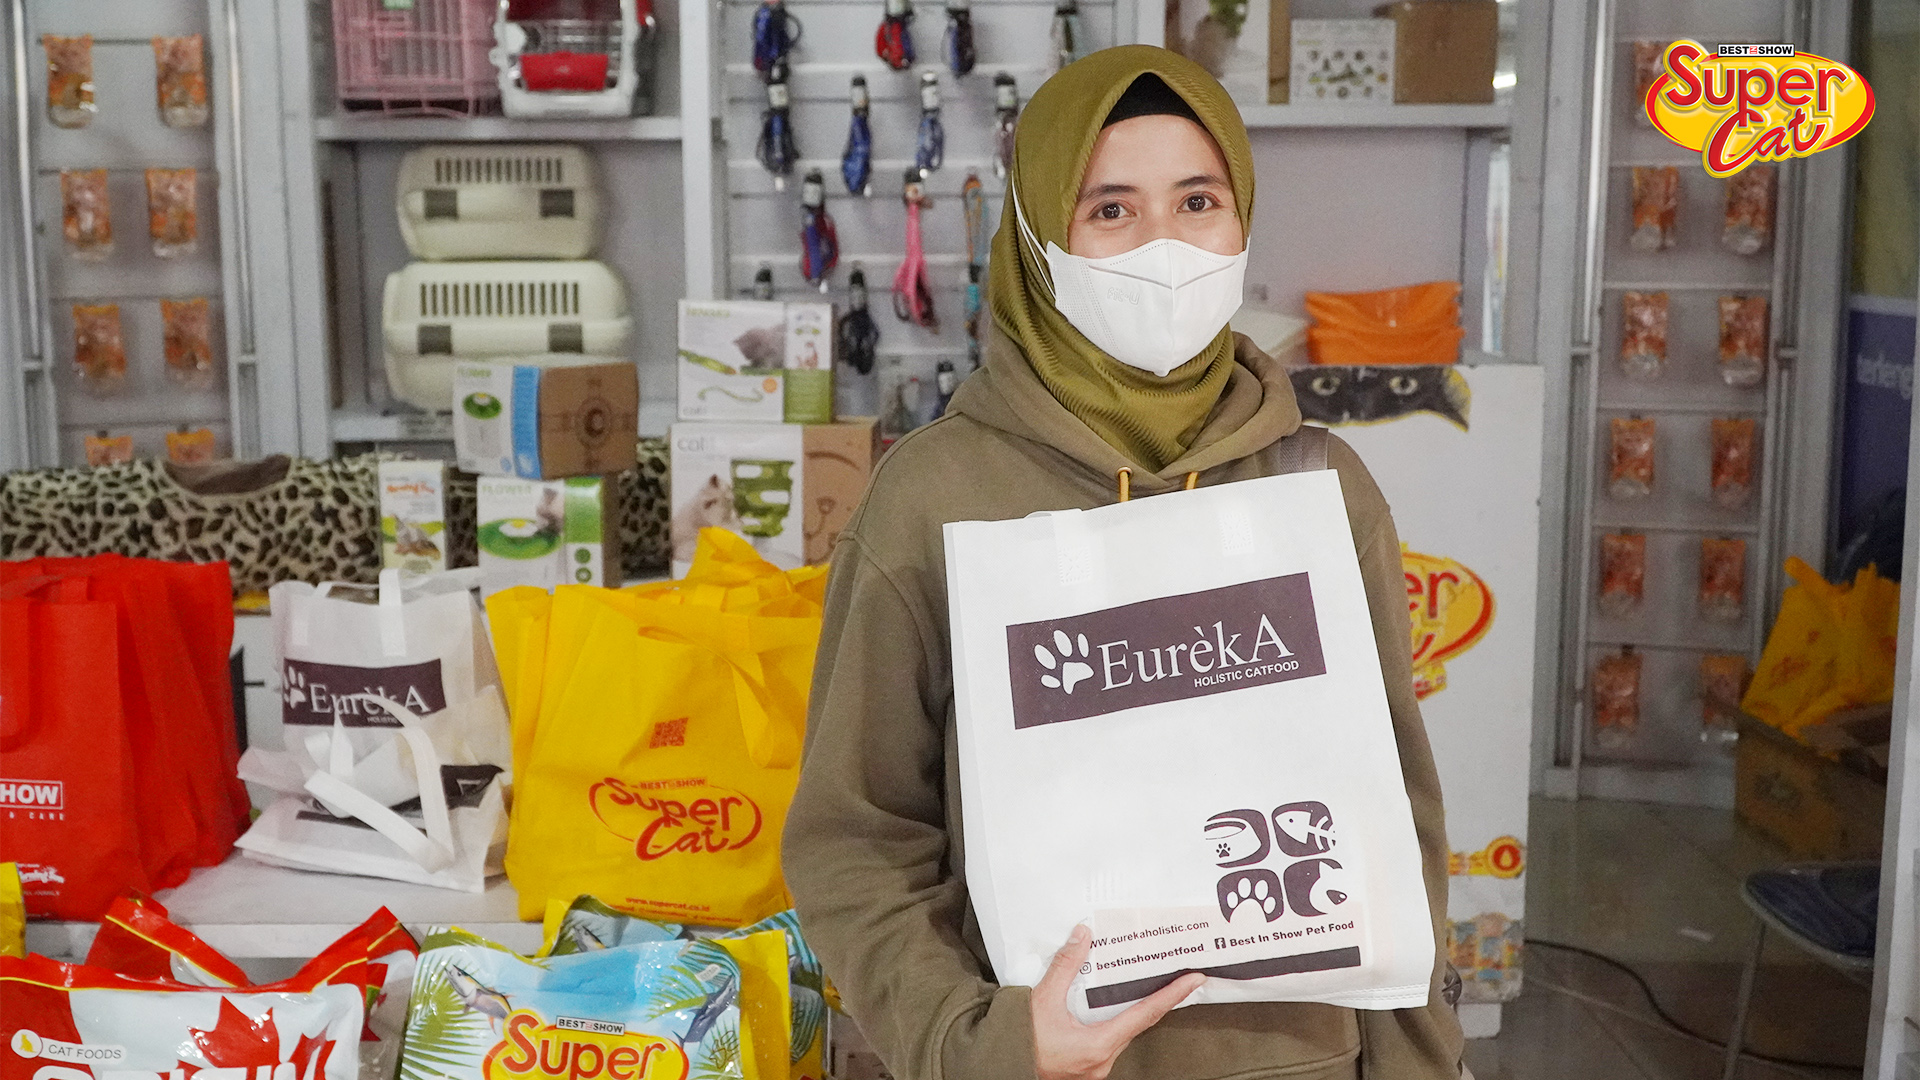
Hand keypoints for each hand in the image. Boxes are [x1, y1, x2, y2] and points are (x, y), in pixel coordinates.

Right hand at [1029, 925, 1205, 1079]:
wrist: (1000, 1067)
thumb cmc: (1021, 1040)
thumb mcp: (1043, 999)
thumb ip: (1065, 965)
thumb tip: (1083, 935)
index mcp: (1098, 1045)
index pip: (1145, 1015)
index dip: (1172, 995)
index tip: (1194, 981)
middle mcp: (1103, 1060)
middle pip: (1139, 1025)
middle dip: (1159, 1001)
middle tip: (1180, 979)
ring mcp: (1096, 1067)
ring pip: (1123, 1034)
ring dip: (1136, 1011)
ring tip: (1151, 988)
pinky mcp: (1087, 1067)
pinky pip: (1110, 1041)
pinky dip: (1116, 1022)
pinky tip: (1114, 1008)